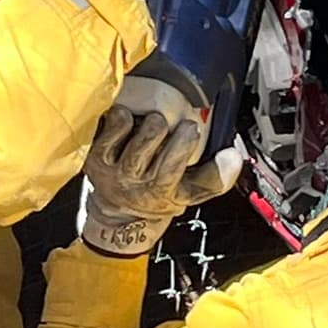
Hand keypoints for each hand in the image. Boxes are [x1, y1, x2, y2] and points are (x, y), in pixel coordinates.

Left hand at [80, 107, 243, 255]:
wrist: (118, 210)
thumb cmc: (158, 194)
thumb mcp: (190, 193)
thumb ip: (216, 178)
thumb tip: (233, 156)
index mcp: (161, 192)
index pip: (173, 166)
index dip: (184, 142)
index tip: (191, 128)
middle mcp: (133, 181)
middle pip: (152, 137)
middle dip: (164, 125)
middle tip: (169, 124)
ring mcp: (111, 167)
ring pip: (132, 128)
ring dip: (145, 120)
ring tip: (152, 122)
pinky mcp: (95, 154)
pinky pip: (112, 125)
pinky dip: (123, 116)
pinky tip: (130, 119)